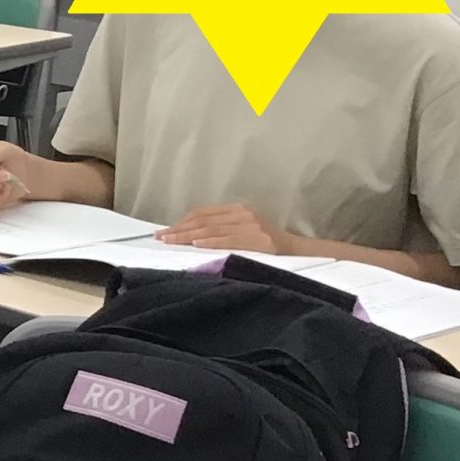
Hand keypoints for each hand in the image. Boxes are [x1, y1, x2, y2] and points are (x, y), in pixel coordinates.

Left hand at [161, 204, 288, 253]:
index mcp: (237, 209)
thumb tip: (188, 237)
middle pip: (203, 220)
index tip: (164, 231)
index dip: (181, 222)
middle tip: (160, 238)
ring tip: (170, 241)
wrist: (299, 251)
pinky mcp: (260, 240)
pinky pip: (229, 240)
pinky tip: (196, 244)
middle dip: (179, 229)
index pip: (202, 213)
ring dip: (188, 236)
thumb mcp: (243, 230)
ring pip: (212, 230)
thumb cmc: (266, 244)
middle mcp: (243, 214)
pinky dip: (211, 242)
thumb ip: (220, 229)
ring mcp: (252, 225)